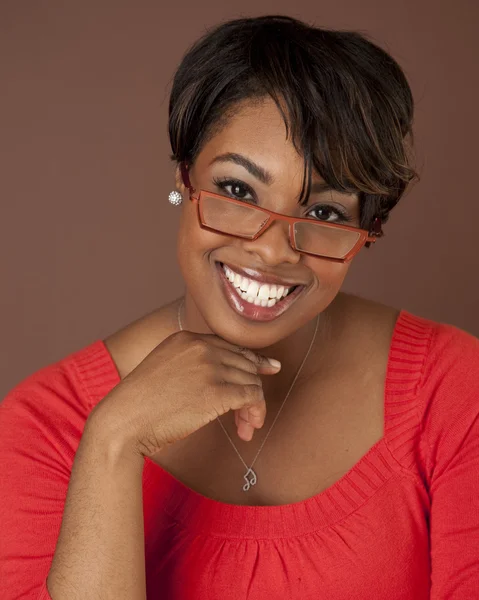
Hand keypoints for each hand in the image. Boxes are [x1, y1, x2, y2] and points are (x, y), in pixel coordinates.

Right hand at [88, 330, 280, 459]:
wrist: (123, 421)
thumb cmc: (140, 405)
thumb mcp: (165, 369)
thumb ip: (192, 365)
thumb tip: (226, 378)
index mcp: (187, 339)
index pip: (232, 347)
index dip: (253, 361)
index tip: (268, 370)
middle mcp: (201, 347)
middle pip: (246, 364)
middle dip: (252, 390)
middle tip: (248, 416)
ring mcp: (210, 367)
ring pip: (252, 381)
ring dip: (254, 407)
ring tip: (246, 426)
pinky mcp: (217, 391)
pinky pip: (252, 397)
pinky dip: (255, 413)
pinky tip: (247, 427)